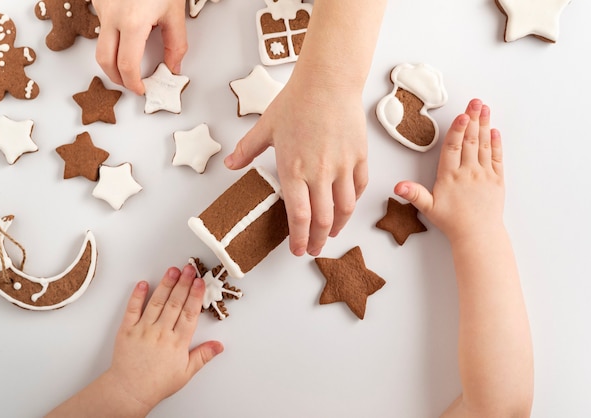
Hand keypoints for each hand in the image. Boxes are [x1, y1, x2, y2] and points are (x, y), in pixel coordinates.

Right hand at [92, 0, 187, 93]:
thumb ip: (175, 45)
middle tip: (131, 83)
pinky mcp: (98, 1)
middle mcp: (112, 16)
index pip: (127, 65)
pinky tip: (126, 36)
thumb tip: (173, 67)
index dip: (133, 83)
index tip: (141, 88)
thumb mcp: (174, 13)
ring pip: (100, 44)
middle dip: (117, 78)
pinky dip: (112, 38)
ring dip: (112, 59)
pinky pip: (101, 27)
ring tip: (129, 63)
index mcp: (133, 22)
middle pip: (104, 60)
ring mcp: (101, 8)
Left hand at [105, 265, 222, 412]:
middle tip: (189, 269)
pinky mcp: (127, 330)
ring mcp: (143, 330)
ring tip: (173, 270)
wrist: (129, 390)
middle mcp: (161, 333)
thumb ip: (203, 356)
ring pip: (157, 302)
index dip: (195, 296)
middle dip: (184, 284)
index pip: (190, 314)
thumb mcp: (185, 373)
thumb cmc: (157, 383)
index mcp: (177, 343)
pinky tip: (144, 283)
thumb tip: (219, 346)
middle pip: (175, 304)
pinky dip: (138, 295)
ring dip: (166, 285)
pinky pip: (132, 309)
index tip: (200, 282)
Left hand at [224, 77, 367, 256]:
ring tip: (332, 234)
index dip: (300, 239)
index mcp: (293, 170)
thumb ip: (247, 150)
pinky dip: (354, 201)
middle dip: (319, 241)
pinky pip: (360, 187)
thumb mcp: (265, 127)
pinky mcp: (359, 156)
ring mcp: (342, 166)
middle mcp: (319, 173)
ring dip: (338, 226)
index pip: (299, 217)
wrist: (328, 81)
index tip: (299, 251)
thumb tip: (230, 164)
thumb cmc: (296, 101)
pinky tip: (347, 206)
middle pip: (323, 220)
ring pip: (345, 208)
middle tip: (315, 250)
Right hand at [394, 99, 503, 242]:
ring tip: (485, 109)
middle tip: (475, 102)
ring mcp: (484, 175)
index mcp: (450, 176)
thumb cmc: (452, 222)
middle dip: (473, 119)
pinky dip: (496, 143)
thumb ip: (413, 194)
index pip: (454, 148)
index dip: (458, 130)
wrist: (478, 235)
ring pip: (484, 145)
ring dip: (485, 125)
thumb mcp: (428, 208)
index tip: (462, 115)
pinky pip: (497, 158)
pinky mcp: (497, 180)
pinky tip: (495, 131)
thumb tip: (397, 187)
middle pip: (470, 141)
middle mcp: (468, 172)